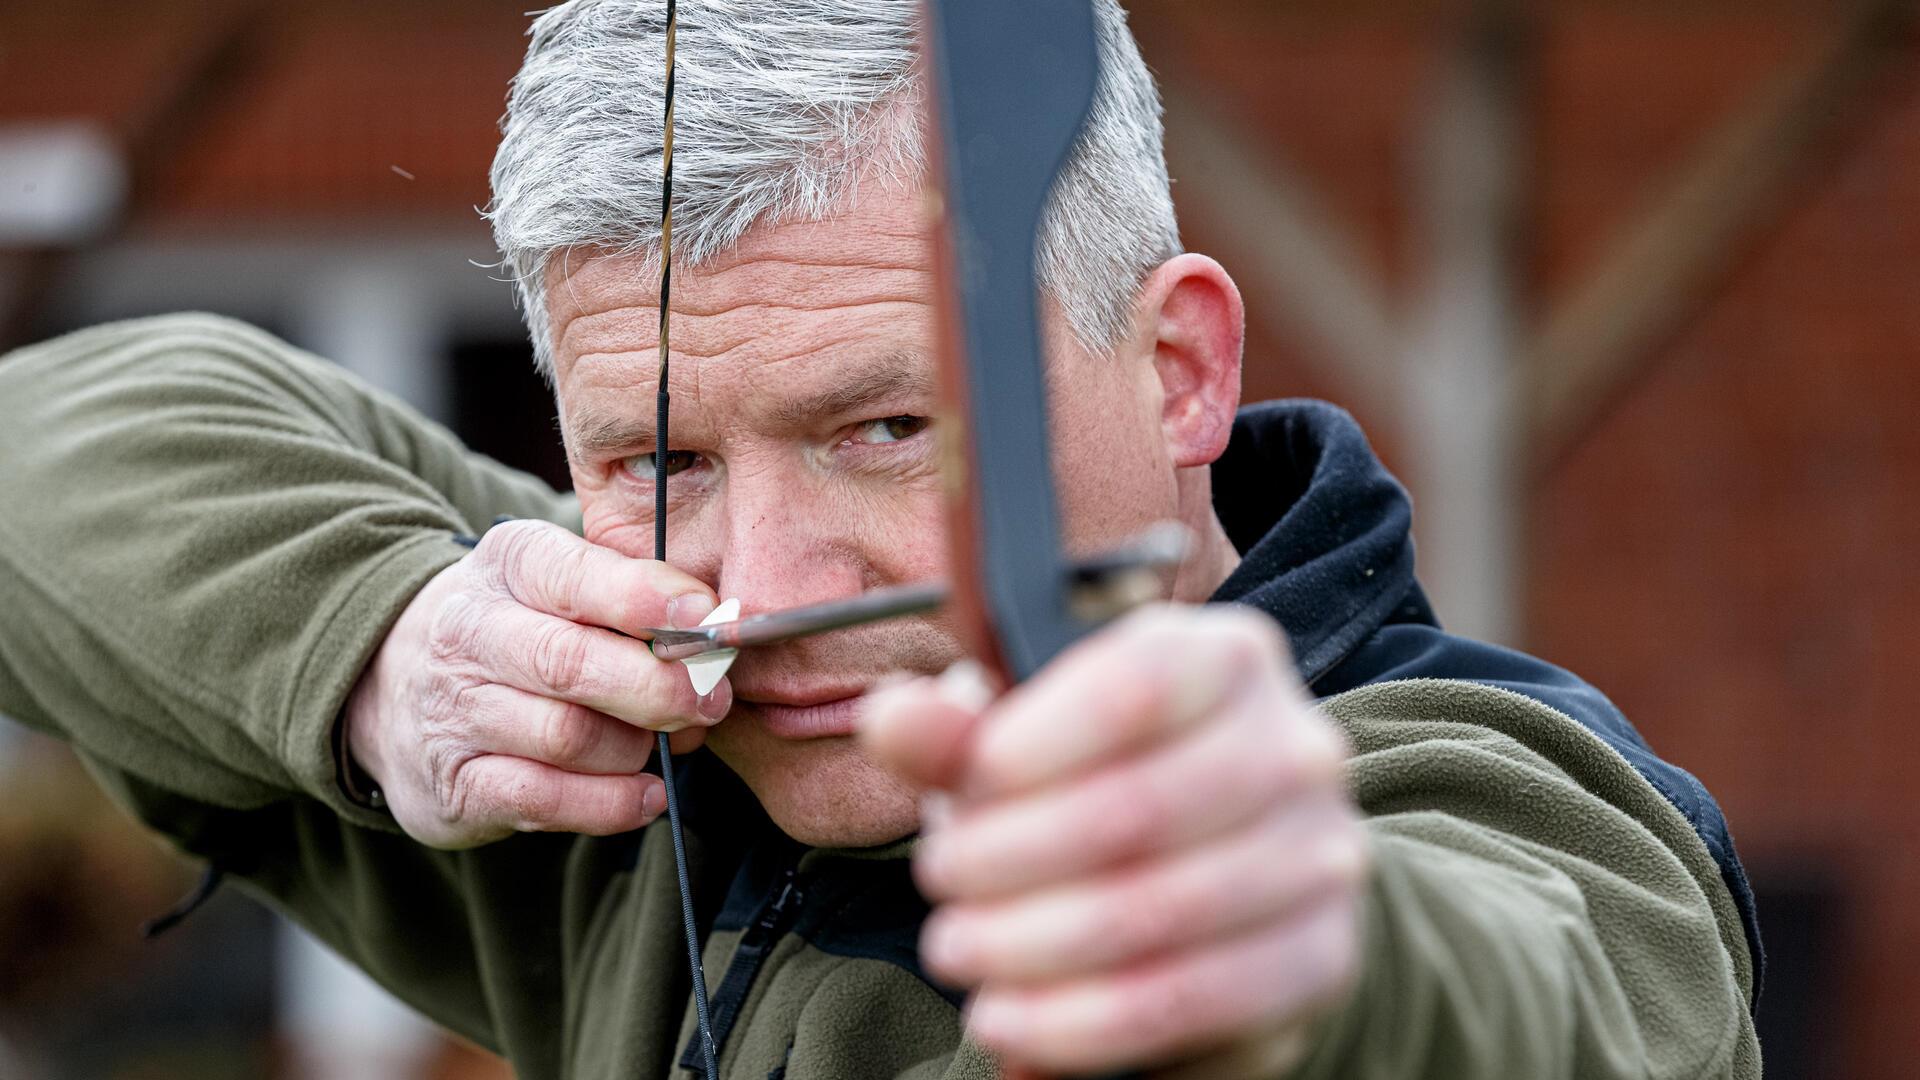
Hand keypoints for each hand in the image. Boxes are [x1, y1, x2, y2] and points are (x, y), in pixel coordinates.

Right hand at [344, 520, 729, 847]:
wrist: (392, 683)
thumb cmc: (519, 627)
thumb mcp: (562, 585)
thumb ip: (637, 601)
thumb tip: (719, 637)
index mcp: (509, 563)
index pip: (579, 577)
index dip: (649, 600)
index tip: (710, 621)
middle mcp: (469, 631)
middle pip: (572, 664)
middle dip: (657, 687)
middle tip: (711, 700)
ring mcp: (455, 712)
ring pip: (567, 737)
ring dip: (635, 748)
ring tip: (665, 744)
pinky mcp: (453, 785)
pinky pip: (544, 799)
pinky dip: (609, 804)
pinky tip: (646, 795)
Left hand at [861, 606, 1366, 1076]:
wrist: (1235, 870)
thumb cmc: (1111, 783)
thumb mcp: (1029, 741)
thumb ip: (959, 731)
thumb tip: (893, 719)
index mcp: (1225, 658)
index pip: (1133, 687)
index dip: (1029, 747)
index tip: (959, 792)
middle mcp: (1293, 746)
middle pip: (1136, 810)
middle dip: (1009, 860)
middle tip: (940, 884)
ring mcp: (1319, 855)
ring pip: (1157, 914)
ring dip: (1030, 946)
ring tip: (961, 952)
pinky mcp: (1319, 958)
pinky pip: (1188, 1000)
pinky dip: (1080, 1023)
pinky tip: (1014, 1020)